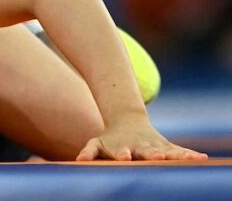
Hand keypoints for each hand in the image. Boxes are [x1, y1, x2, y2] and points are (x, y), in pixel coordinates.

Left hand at [76, 117, 207, 161]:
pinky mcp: (167, 146)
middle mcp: (140, 146)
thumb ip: (89, 151)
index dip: (123, 154)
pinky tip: (201, 158)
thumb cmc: (111, 139)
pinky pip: (179, 151)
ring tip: (186, 159)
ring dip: (174, 155)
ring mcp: (155, 145)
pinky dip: (189, 154)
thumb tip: (79, 160)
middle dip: (151, 154)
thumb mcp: (97, 142)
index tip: (124, 157)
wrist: (127, 120)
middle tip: (156, 157)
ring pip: (166, 150)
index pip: (122, 152)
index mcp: (123, 147)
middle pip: (146, 151)